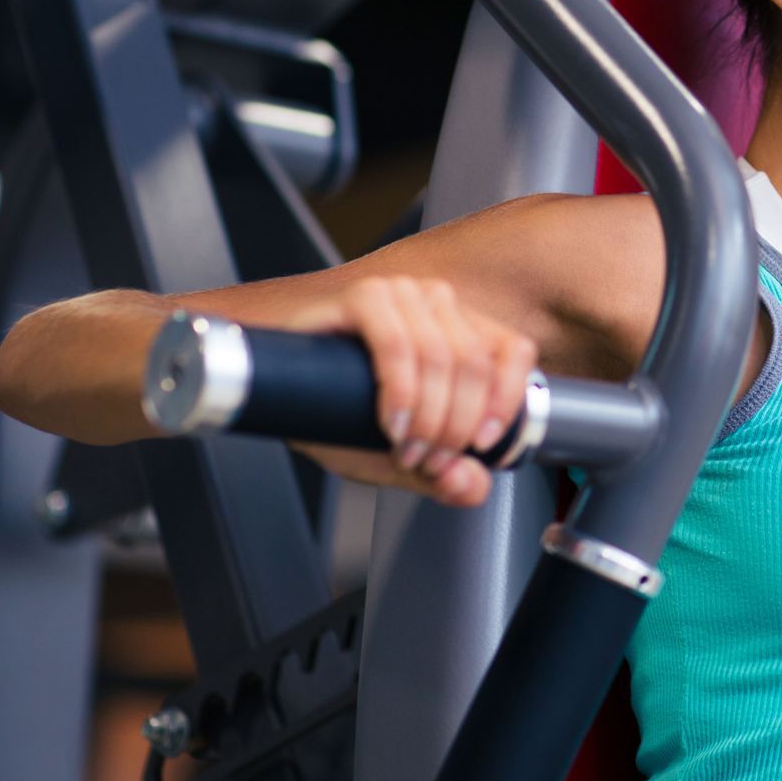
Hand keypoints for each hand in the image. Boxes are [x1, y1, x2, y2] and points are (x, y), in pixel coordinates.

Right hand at [280, 275, 537, 507]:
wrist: (269, 385)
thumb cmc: (333, 409)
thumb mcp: (395, 455)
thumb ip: (440, 475)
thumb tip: (471, 486)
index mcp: (460, 328)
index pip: (513, 351)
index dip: (507, 403)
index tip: (483, 447)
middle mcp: (436, 303)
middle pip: (475, 365)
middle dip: (455, 427)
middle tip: (427, 461)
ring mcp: (402, 294)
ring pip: (443, 356)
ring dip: (428, 416)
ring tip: (404, 449)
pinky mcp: (363, 296)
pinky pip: (398, 344)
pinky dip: (400, 391)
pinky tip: (390, 422)